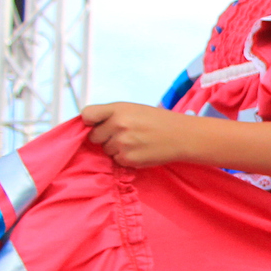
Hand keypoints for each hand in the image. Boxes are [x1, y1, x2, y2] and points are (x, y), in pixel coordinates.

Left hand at [80, 103, 200, 168]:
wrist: (183, 137)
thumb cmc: (159, 121)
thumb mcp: (134, 109)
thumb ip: (112, 115)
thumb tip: (91, 126)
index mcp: (118, 109)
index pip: (87, 114)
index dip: (90, 121)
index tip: (95, 124)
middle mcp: (118, 125)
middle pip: (94, 136)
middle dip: (105, 137)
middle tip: (124, 135)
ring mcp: (123, 143)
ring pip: (106, 150)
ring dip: (116, 149)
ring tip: (136, 143)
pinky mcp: (128, 159)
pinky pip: (117, 160)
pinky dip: (126, 158)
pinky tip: (140, 151)